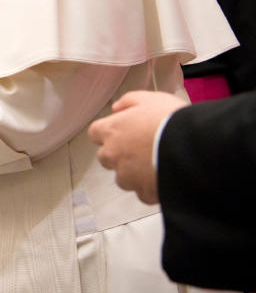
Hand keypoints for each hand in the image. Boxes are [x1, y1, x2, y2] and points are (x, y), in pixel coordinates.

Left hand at [88, 90, 187, 204]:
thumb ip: (129, 101)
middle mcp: (113, 155)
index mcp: (111, 130)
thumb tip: (117, 108)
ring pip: (123, 177)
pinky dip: (151, 187)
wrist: (197, 148)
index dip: (109, 132)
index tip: (123, 131)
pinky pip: (142, 192)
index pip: (95, 132)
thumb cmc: (173, 121)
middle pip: (106, 157)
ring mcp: (127, 176)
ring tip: (157, 163)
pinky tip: (165, 177)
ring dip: (134, 172)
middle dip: (119, 154)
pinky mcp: (144, 192)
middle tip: (142, 148)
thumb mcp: (151, 99)